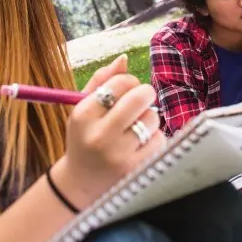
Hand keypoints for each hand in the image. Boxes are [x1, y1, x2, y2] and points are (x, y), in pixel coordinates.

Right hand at [52, 54, 164, 209]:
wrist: (81, 183)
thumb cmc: (85, 138)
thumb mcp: (83, 109)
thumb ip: (101, 81)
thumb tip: (124, 58)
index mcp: (83, 115)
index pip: (119, 83)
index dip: (128, 81)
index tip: (126, 90)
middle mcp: (100, 135)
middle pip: (140, 97)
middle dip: (145, 93)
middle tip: (141, 100)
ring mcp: (119, 155)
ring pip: (153, 118)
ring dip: (149, 118)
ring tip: (135, 128)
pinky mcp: (136, 169)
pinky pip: (160, 139)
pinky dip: (154, 138)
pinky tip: (139, 145)